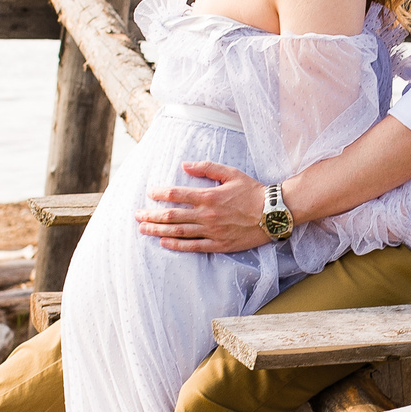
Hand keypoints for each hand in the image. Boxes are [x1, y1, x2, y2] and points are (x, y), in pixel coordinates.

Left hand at [136, 161, 273, 253]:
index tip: (150, 193)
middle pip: (172, 215)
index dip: (160, 194)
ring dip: (158, 230)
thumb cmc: (252, 191)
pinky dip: (176, 245)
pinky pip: (193, 246)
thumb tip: (185, 164)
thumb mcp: (231, 173)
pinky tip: (163, 242)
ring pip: (179, 231)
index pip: (177, 194)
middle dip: (152, 215)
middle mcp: (207, 215)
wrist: (273, 213)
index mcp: (209, 196)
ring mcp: (212, 231)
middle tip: (137, 215)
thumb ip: (207, 167)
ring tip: (143, 229)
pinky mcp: (219, 244)